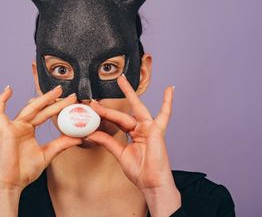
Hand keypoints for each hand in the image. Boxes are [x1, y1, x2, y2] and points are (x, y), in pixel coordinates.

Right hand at [0, 85, 81, 190]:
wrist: (12, 184)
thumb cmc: (25, 171)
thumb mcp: (48, 154)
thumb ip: (61, 144)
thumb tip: (79, 137)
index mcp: (29, 130)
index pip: (45, 114)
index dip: (58, 107)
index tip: (72, 102)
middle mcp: (21, 125)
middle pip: (40, 108)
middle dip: (55, 100)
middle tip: (70, 94)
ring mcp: (13, 126)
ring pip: (29, 108)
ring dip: (43, 99)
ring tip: (57, 91)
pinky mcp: (5, 130)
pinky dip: (1, 101)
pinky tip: (8, 90)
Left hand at [86, 74, 175, 191]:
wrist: (151, 183)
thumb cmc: (140, 171)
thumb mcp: (120, 154)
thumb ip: (108, 141)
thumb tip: (92, 133)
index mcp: (133, 134)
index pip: (116, 120)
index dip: (104, 114)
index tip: (91, 107)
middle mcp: (141, 128)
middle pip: (125, 110)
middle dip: (111, 102)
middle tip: (104, 87)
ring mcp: (149, 128)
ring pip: (135, 109)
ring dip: (129, 93)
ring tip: (121, 79)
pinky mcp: (157, 130)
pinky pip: (164, 114)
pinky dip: (168, 102)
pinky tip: (169, 89)